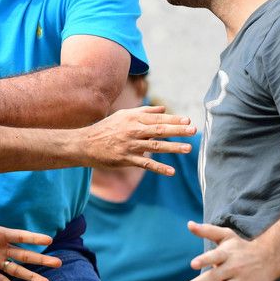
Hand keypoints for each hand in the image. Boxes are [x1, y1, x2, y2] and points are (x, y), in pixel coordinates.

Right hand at [79, 106, 195, 175]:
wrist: (86, 143)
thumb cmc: (107, 128)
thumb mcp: (124, 115)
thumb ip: (145, 112)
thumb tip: (163, 109)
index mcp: (133, 119)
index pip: (157, 118)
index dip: (173, 119)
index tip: (188, 121)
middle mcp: (133, 130)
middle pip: (159, 130)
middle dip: (177, 130)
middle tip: (193, 130)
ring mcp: (130, 145)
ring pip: (155, 146)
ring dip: (172, 147)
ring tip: (188, 148)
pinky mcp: (126, 159)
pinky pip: (145, 164)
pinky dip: (159, 168)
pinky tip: (171, 172)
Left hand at [179, 222, 277, 280]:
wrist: (269, 259)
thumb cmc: (241, 247)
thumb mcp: (226, 236)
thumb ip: (207, 231)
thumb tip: (189, 224)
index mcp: (228, 253)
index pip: (215, 256)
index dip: (205, 260)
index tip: (193, 264)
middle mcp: (234, 268)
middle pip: (214, 278)